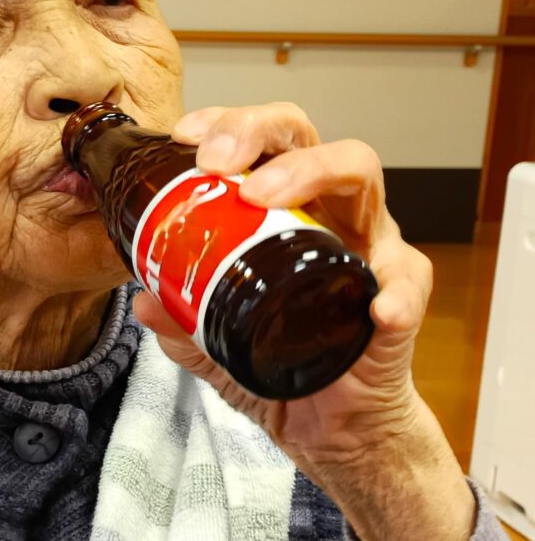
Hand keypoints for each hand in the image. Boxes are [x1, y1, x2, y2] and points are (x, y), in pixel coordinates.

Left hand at [132, 103, 474, 538]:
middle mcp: (326, 213)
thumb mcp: (213, 347)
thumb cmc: (279, 365)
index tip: (185, 135)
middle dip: (258, 130)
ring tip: (264, 194)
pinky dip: (395, 290)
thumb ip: (181, 326)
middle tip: (218, 160)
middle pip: (304, 137)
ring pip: (359, 175)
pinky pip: (410, 281)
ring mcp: (366, 248)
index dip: (225, 124)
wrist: (331, 428)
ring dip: (311, 170)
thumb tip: (143, 302)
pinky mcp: (400, 299)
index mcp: (280, 211)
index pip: (258, 143)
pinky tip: (377, 309)